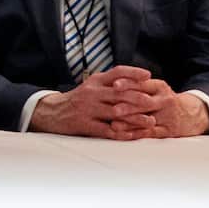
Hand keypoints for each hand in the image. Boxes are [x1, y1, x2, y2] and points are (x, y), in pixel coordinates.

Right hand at [29, 65, 156, 139]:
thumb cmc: (78, 99)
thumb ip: (110, 82)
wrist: (53, 113)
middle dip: (139, 98)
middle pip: (119, 93)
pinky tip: (133, 135)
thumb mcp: (92, 85)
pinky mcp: (85, 124)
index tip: (148, 75)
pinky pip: (107, 130)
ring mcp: (88, 109)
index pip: (116, 72)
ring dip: (135, 118)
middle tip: (154, 102)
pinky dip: (122, 133)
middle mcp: (92, 92)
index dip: (133, 72)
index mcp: (95, 81)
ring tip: (150, 121)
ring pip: (116, 112)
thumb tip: (136, 79)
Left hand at [108, 77, 208, 137]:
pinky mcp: (168, 131)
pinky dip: (135, 134)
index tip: (114, 85)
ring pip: (146, 120)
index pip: (142, 84)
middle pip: (145, 103)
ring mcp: (168, 116)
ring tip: (114, 124)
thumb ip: (136, 84)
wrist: (190, 114)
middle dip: (128, 106)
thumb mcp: (155, 88)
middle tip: (113, 108)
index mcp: (159, 86)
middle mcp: (165, 100)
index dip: (128, 84)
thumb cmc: (163, 99)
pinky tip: (124, 135)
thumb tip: (110, 81)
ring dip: (130, 123)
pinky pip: (150, 133)